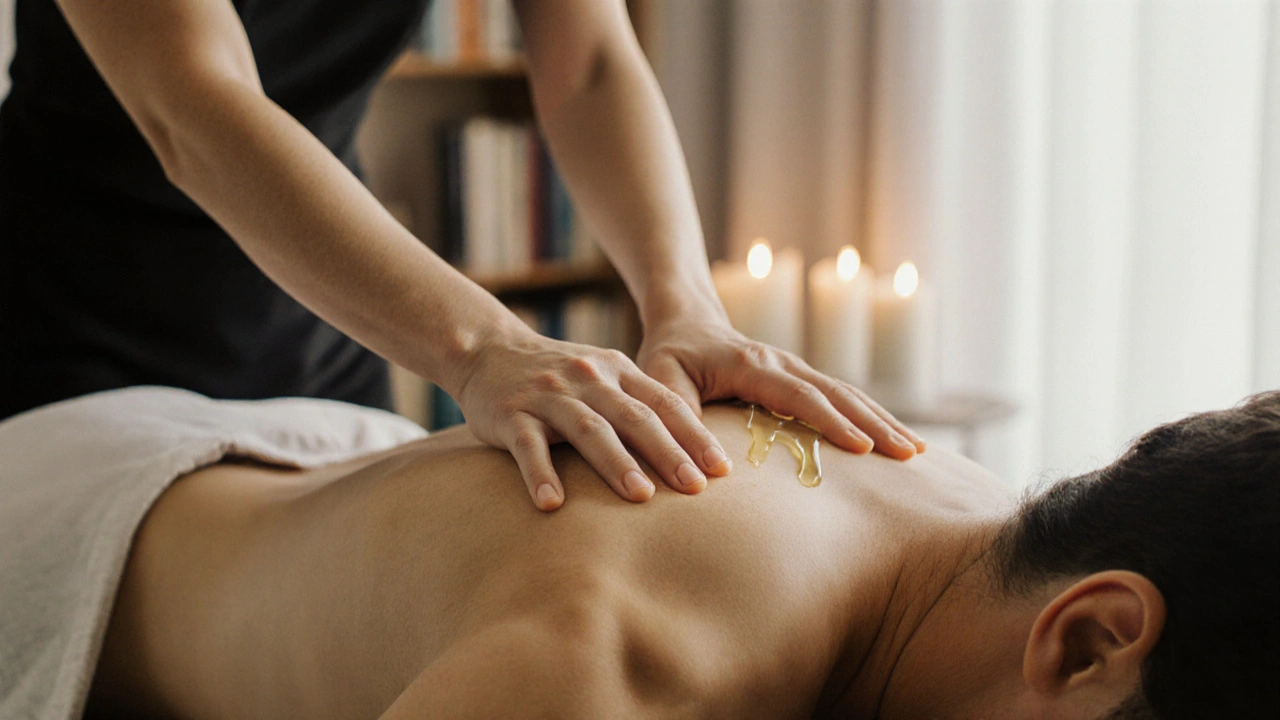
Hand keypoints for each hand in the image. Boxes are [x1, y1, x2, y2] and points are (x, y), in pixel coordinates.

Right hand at [454, 325, 731, 511]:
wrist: (488, 350)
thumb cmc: (559, 379)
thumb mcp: (602, 379)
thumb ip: (639, 406)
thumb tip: (692, 455)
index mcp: (618, 372)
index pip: (664, 403)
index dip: (694, 435)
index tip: (722, 469)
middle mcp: (588, 380)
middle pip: (635, 418)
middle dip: (668, 453)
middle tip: (696, 488)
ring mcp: (549, 396)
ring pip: (589, 430)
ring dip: (616, 464)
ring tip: (641, 497)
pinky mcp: (511, 414)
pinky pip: (528, 447)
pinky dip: (541, 474)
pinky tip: (552, 503)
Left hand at [636, 318, 925, 459]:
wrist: (685, 322)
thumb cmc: (668, 356)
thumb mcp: (660, 380)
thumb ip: (676, 416)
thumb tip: (707, 467)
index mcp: (751, 365)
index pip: (799, 396)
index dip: (832, 422)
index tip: (863, 449)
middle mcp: (781, 363)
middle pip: (837, 393)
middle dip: (875, 424)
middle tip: (909, 456)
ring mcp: (794, 369)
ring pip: (847, 393)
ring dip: (881, 420)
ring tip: (915, 452)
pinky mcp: (800, 379)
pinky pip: (841, 396)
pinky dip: (870, 416)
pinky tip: (892, 438)